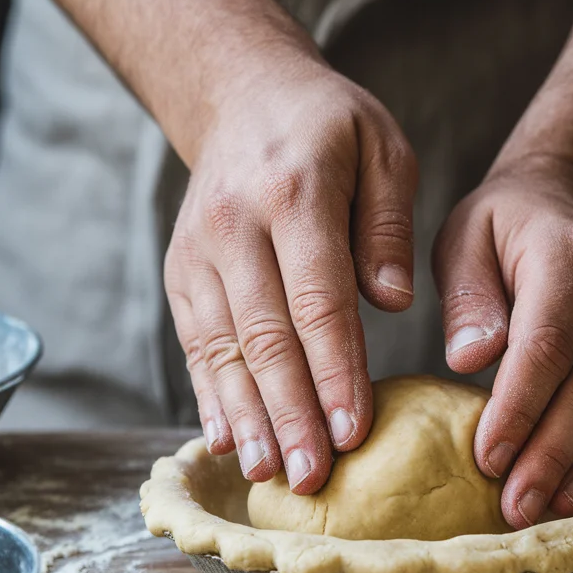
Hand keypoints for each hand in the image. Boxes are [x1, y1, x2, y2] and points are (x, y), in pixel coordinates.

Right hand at [164, 45, 416, 490]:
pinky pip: (196, 342)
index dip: (336, 371)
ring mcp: (199, 251)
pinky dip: (211, 394)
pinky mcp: (181, 271)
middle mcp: (235, 226)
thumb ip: (389, 225)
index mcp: (294, 192)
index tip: (355, 432)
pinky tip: (228, 438)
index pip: (318, 300)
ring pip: (223, 348)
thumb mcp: (383, 147)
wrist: (242, 95)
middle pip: (266, 336)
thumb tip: (391, 303)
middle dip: (291, 414)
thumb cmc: (330, 127)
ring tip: (270, 474)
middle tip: (314, 477)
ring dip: (248, 417)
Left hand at [432, 154, 572, 528]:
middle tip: (517, 507)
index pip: (546, 348)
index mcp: (572, 254)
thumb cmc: (505, 227)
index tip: (487, 461)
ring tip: (547, 507)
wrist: (570, 200)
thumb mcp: (464, 240)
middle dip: (551, 455)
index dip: (518, 411)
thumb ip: (467, 300)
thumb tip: (471, 362)